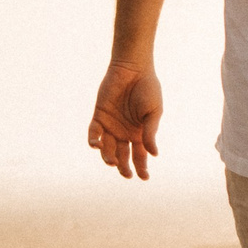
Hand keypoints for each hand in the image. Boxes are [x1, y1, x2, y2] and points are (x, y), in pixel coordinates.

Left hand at [88, 60, 163, 180]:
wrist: (133, 69)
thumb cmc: (147, 88)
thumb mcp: (153, 112)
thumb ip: (150, 132)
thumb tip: (153, 154)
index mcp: (139, 133)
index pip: (140, 155)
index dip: (142, 168)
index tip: (145, 178)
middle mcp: (124, 132)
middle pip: (122, 156)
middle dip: (124, 167)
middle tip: (126, 174)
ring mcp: (110, 126)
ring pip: (106, 149)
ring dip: (108, 157)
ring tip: (113, 162)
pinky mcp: (98, 117)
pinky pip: (93, 134)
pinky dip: (94, 141)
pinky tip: (97, 145)